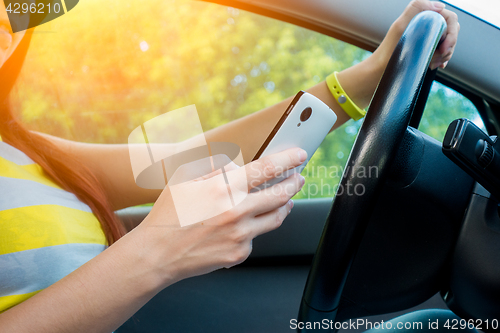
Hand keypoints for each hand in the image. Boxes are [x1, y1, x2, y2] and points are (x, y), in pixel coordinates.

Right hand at [134, 148, 306, 285]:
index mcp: (223, 188)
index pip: (267, 168)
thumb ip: (213, 168)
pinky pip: (256, 237)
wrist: (157, 253)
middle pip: (280, 194)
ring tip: (286, 199)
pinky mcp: (240, 253)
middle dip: (294, 183)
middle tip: (298, 178)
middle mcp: (236, 211)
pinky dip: (255, 228)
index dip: (288, 159)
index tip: (300, 155)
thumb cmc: (168, 214)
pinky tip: (248, 224)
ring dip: (285, 205)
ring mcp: (240, 234)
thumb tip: (236, 165)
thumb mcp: (184, 179)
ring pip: (275, 217)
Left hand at [376, 0, 458, 69]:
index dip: (451, 33)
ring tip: (432, 63)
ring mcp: (428, 37)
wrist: (381, 68)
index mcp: (423, 15)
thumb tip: (439, 6)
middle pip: (452, 31)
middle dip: (449, 47)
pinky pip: (443, 52)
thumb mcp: (400, 26)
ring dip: (445, 55)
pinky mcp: (427, 49)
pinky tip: (435, 64)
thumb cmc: (388, 49)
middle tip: (438, 58)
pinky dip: (442, 59)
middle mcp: (427, 24)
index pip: (449, 18)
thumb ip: (416, 8)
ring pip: (449, 43)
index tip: (444, 49)